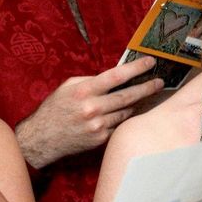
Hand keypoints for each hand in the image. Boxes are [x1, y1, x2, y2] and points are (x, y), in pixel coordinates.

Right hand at [16, 56, 164, 168]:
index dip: (136, 68)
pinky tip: (133, 111)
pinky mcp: (100, 139)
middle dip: (147, 88)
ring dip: (139, 103)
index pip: (117, 76)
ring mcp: (97, 125)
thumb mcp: (69, 87)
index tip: (150, 62)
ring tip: (150, 95)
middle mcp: (92, 108)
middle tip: (160, 82)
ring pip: (126, 112)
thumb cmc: (55, 108)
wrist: (42, 138)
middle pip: (128, 96)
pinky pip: (119, 125)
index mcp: (84, 91)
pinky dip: (126, 117)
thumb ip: (91, 81)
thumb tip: (116, 76)